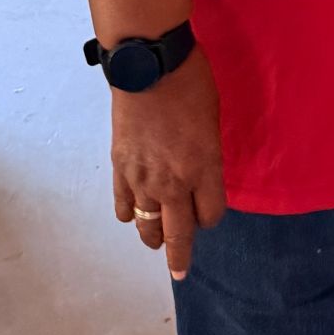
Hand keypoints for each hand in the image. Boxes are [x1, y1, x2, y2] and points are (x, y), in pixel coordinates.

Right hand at [111, 46, 225, 280]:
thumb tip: (200, 169)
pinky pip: (123, 204)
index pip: (210, 215)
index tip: (209, 211)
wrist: (147, 63)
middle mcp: (174, 181)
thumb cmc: (191, 81)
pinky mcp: (119, 167)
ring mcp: (143, 177)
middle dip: (180, 255)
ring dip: (152, 236)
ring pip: (146, 224)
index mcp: (204, 167)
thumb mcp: (213, 117)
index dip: (211, 217)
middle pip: (178, 233)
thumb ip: (208, 152)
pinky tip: (131, 215)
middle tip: (180, 271)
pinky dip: (127, 213)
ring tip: (155, 241)